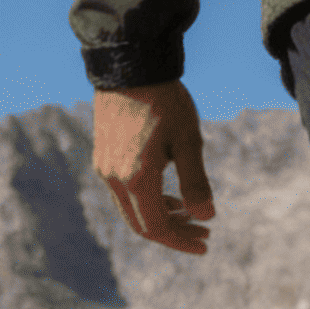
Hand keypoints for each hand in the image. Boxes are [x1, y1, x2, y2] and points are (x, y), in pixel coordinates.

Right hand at [92, 82, 214, 254]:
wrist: (130, 64)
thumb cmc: (165, 101)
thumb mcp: (189, 142)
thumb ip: (196, 182)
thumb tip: (206, 217)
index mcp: (135, 178)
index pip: (157, 228)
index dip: (182, 241)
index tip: (206, 243)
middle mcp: (113, 177)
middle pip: (142, 225)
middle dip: (175, 232)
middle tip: (205, 231)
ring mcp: (104, 167)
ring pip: (132, 209)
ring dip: (162, 216)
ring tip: (192, 213)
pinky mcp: (103, 156)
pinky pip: (124, 192)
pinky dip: (148, 200)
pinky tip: (171, 194)